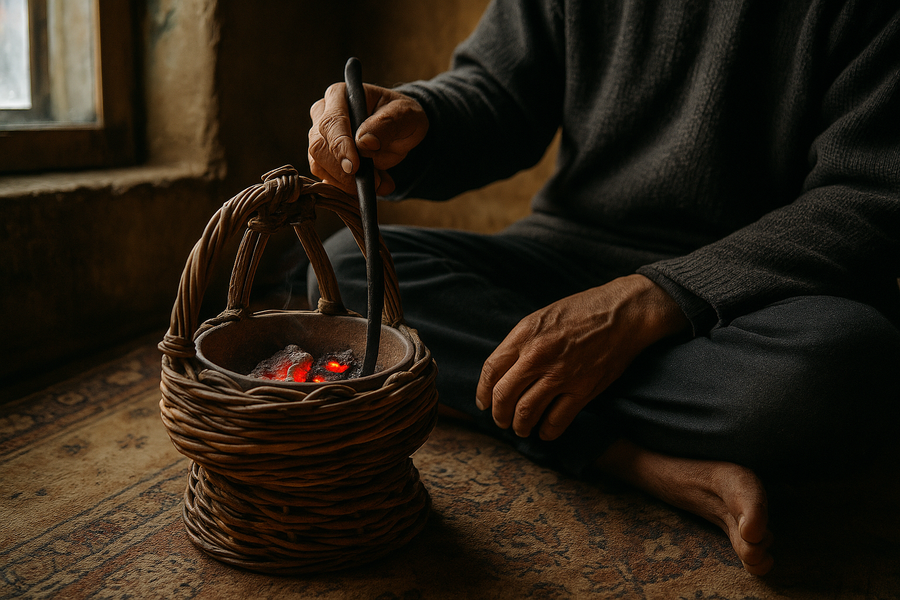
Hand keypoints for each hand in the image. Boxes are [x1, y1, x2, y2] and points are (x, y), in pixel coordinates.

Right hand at [308, 83, 428, 195]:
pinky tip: (372, 187)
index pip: (331, 122)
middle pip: (319, 146)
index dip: (341, 147)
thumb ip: (387, 124)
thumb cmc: (401, 116)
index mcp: (339, 95)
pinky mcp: (323, 160)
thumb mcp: (406, 115)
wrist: (400, 132)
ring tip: (381, 183)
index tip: (355, 167)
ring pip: (319, 165)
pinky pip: (326, 179)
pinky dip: (348, 189)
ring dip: (348, 183)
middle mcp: (323, 114)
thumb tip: (364, 141)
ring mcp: (320, 138)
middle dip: (343, 170)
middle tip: (374, 181)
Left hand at [475, 274, 688, 440]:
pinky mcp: (583, 390)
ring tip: (521, 428)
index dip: (483, 391)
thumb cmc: (582, 311)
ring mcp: (560, 375)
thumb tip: (504, 371)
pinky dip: (547, 431)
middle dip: (499, 414)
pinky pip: (557, 421)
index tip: (484, 403)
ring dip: (520, 426)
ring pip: (526, 412)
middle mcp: (538, 356)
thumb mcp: (542, 317)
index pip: (491, 369)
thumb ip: (521, 342)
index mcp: (525, 334)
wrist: (623, 313)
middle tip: (501, 421)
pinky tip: (545, 431)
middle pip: (504, 395)